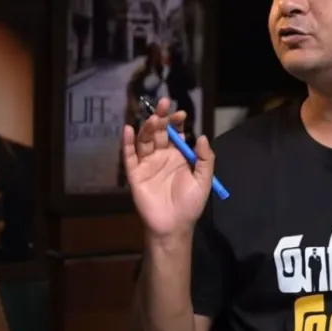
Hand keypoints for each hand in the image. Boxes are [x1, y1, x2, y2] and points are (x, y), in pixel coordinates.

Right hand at [123, 97, 214, 237]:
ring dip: (148, 128)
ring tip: (154, 118)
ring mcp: (147, 164)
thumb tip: (201, 136)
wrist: (174, 226)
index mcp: (178, 156)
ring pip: (144, 141)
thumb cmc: (190, 204)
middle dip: (161, 118)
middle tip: (164, 104)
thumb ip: (205, 158)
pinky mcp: (135, 174)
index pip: (175, 133)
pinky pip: (129, 156)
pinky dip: (127, 143)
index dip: (176, 122)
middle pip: (159, 132)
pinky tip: (128, 129)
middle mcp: (161, 156)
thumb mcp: (203, 180)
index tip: (181, 114)